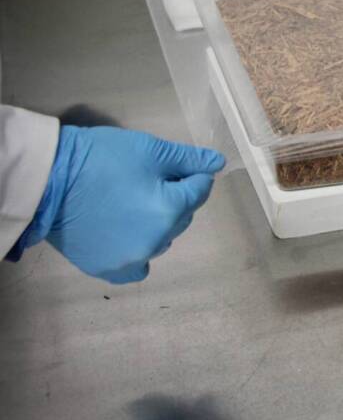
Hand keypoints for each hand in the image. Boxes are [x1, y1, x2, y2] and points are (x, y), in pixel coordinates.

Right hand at [19, 126, 224, 283]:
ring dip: (158, 223)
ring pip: (162, 238)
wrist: (48, 180)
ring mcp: (132, 258)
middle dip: (174, 197)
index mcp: (170, 211)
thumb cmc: (102, 159)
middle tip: (148, 180)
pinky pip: (138, 266)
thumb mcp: (151, 150)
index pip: (200, 191)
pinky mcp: (109, 268)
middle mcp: (157, 241)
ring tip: (132, 202)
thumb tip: (217, 164)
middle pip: (182, 216)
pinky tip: (131, 234)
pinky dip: (140, 251)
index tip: (177, 166)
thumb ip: (189, 159)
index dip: (193, 175)